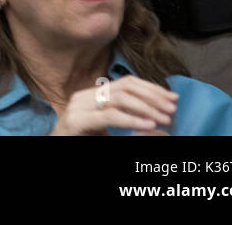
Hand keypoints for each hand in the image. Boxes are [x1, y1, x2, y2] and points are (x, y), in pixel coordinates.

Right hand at [50, 75, 177, 135]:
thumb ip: (131, 123)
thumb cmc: (85, 141)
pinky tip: (149, 125)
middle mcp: (83, 97)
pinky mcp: (76, 121)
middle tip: (172, 108)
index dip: (151, 88)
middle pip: (124, 86)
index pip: (126, 83)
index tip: (172, 98)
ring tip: (164, 118)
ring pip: (118, 97)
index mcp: (92, 96)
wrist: (58, 148)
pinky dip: (132, 120)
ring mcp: (78, 108)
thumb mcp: (111, 131)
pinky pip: (109, 116)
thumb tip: (162, 126)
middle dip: (152, 96)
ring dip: (146, 107)